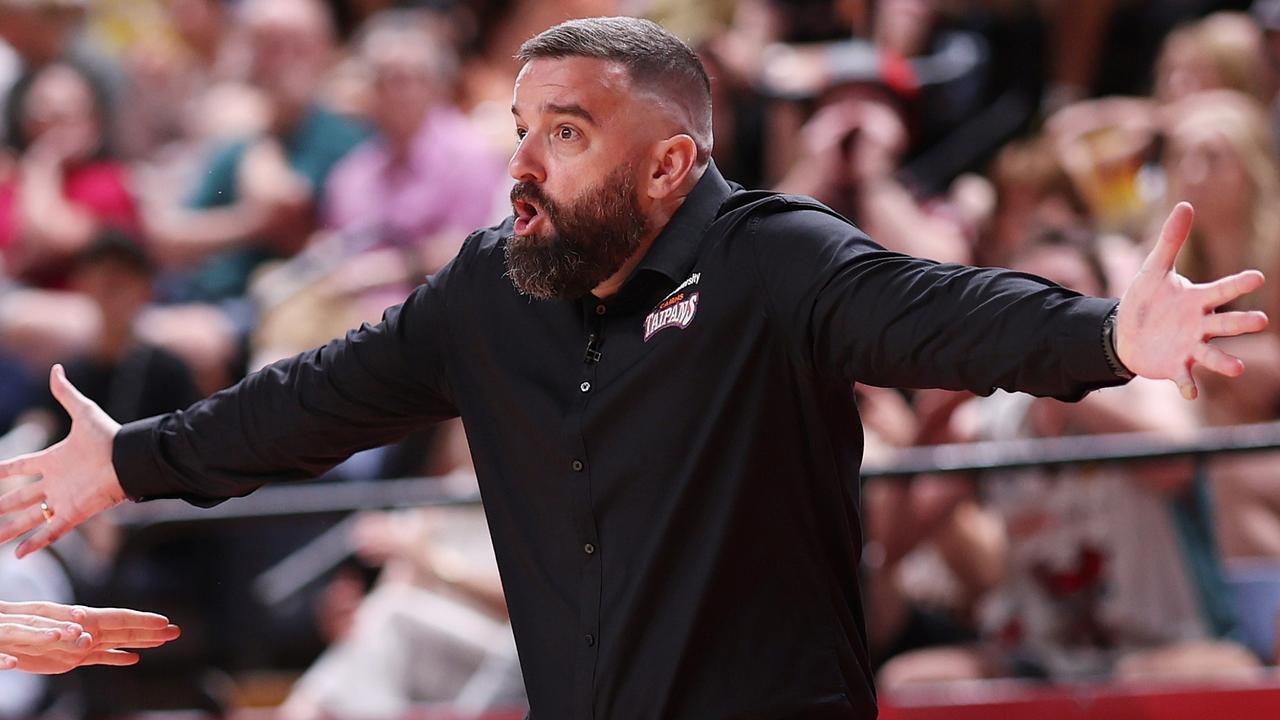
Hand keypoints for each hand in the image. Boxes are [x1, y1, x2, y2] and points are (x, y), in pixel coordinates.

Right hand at [0, 365, 125, 557]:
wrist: (131, 459)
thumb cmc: (109, 437)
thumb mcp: (84, 413)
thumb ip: (66, 394)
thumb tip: (56, 368)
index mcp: (54, 460)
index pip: (21, 467)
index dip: (4, 471)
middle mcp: (55, 482)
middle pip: (20, 497)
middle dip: (1, 506)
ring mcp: (63, 499)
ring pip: (30, 518)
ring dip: (10, 530)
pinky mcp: (74, 514)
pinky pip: (50, 532)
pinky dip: (35, 543)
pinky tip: (18, 555)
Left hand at [0, 600, 179, 673]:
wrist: (4, 637)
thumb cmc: (19, 629)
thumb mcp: (41, 631)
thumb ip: (64, 635)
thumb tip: (87, 638)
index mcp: (84, 620)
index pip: (120, 619)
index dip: (143, 621)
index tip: (164, 621)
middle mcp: (88, 630)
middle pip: (126, 629)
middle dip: (152, 631)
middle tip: (176, 631)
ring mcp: (82, 643)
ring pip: (119, 641)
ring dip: (141, 641)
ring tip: (164, 641)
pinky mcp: (72, 658)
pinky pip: (101, 657)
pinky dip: (117, 657)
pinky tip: (133, 658)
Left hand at [1115, 202, 1268, 398]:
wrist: (1126, 332)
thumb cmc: (1147, 299)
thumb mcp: (1154, 269)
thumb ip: (1170, 241)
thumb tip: (1185, 205)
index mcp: (1197, 300)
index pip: (1222, 290)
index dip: (1238, 284)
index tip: (1256, 277)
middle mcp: (1200, 325)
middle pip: (1224, 324)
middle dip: (1241, 322)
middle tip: (1260, 320)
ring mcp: (1189, 347)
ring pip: (1211, 354)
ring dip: (1223, 362)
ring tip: (1236, 368)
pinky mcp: (1176, 366)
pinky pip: (1185, 377)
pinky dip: (1188, 384)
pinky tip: (1189, 392)